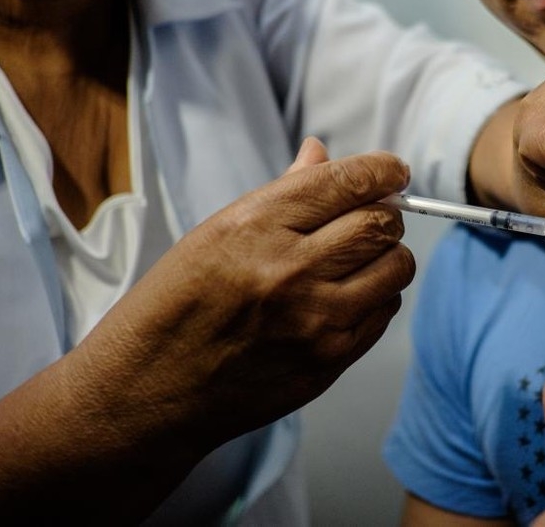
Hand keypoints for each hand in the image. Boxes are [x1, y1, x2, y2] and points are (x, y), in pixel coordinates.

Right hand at [0, 138, 414, 521]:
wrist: (147, 390)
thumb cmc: (173, 306)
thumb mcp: (214, 233)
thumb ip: (282, 194)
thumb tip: (322, 154)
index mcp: (254, 226)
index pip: (348, 182)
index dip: (382, 170)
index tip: (392, 171)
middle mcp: (289, 270)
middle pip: (381, 223)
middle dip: (385, 213)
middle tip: (371, 216)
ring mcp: (314, 320)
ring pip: (397, 267)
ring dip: (387, 256)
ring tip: (360, 259)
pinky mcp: (329, 360)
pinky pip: (385, 312)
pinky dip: (378, 297)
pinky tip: (347, 296)